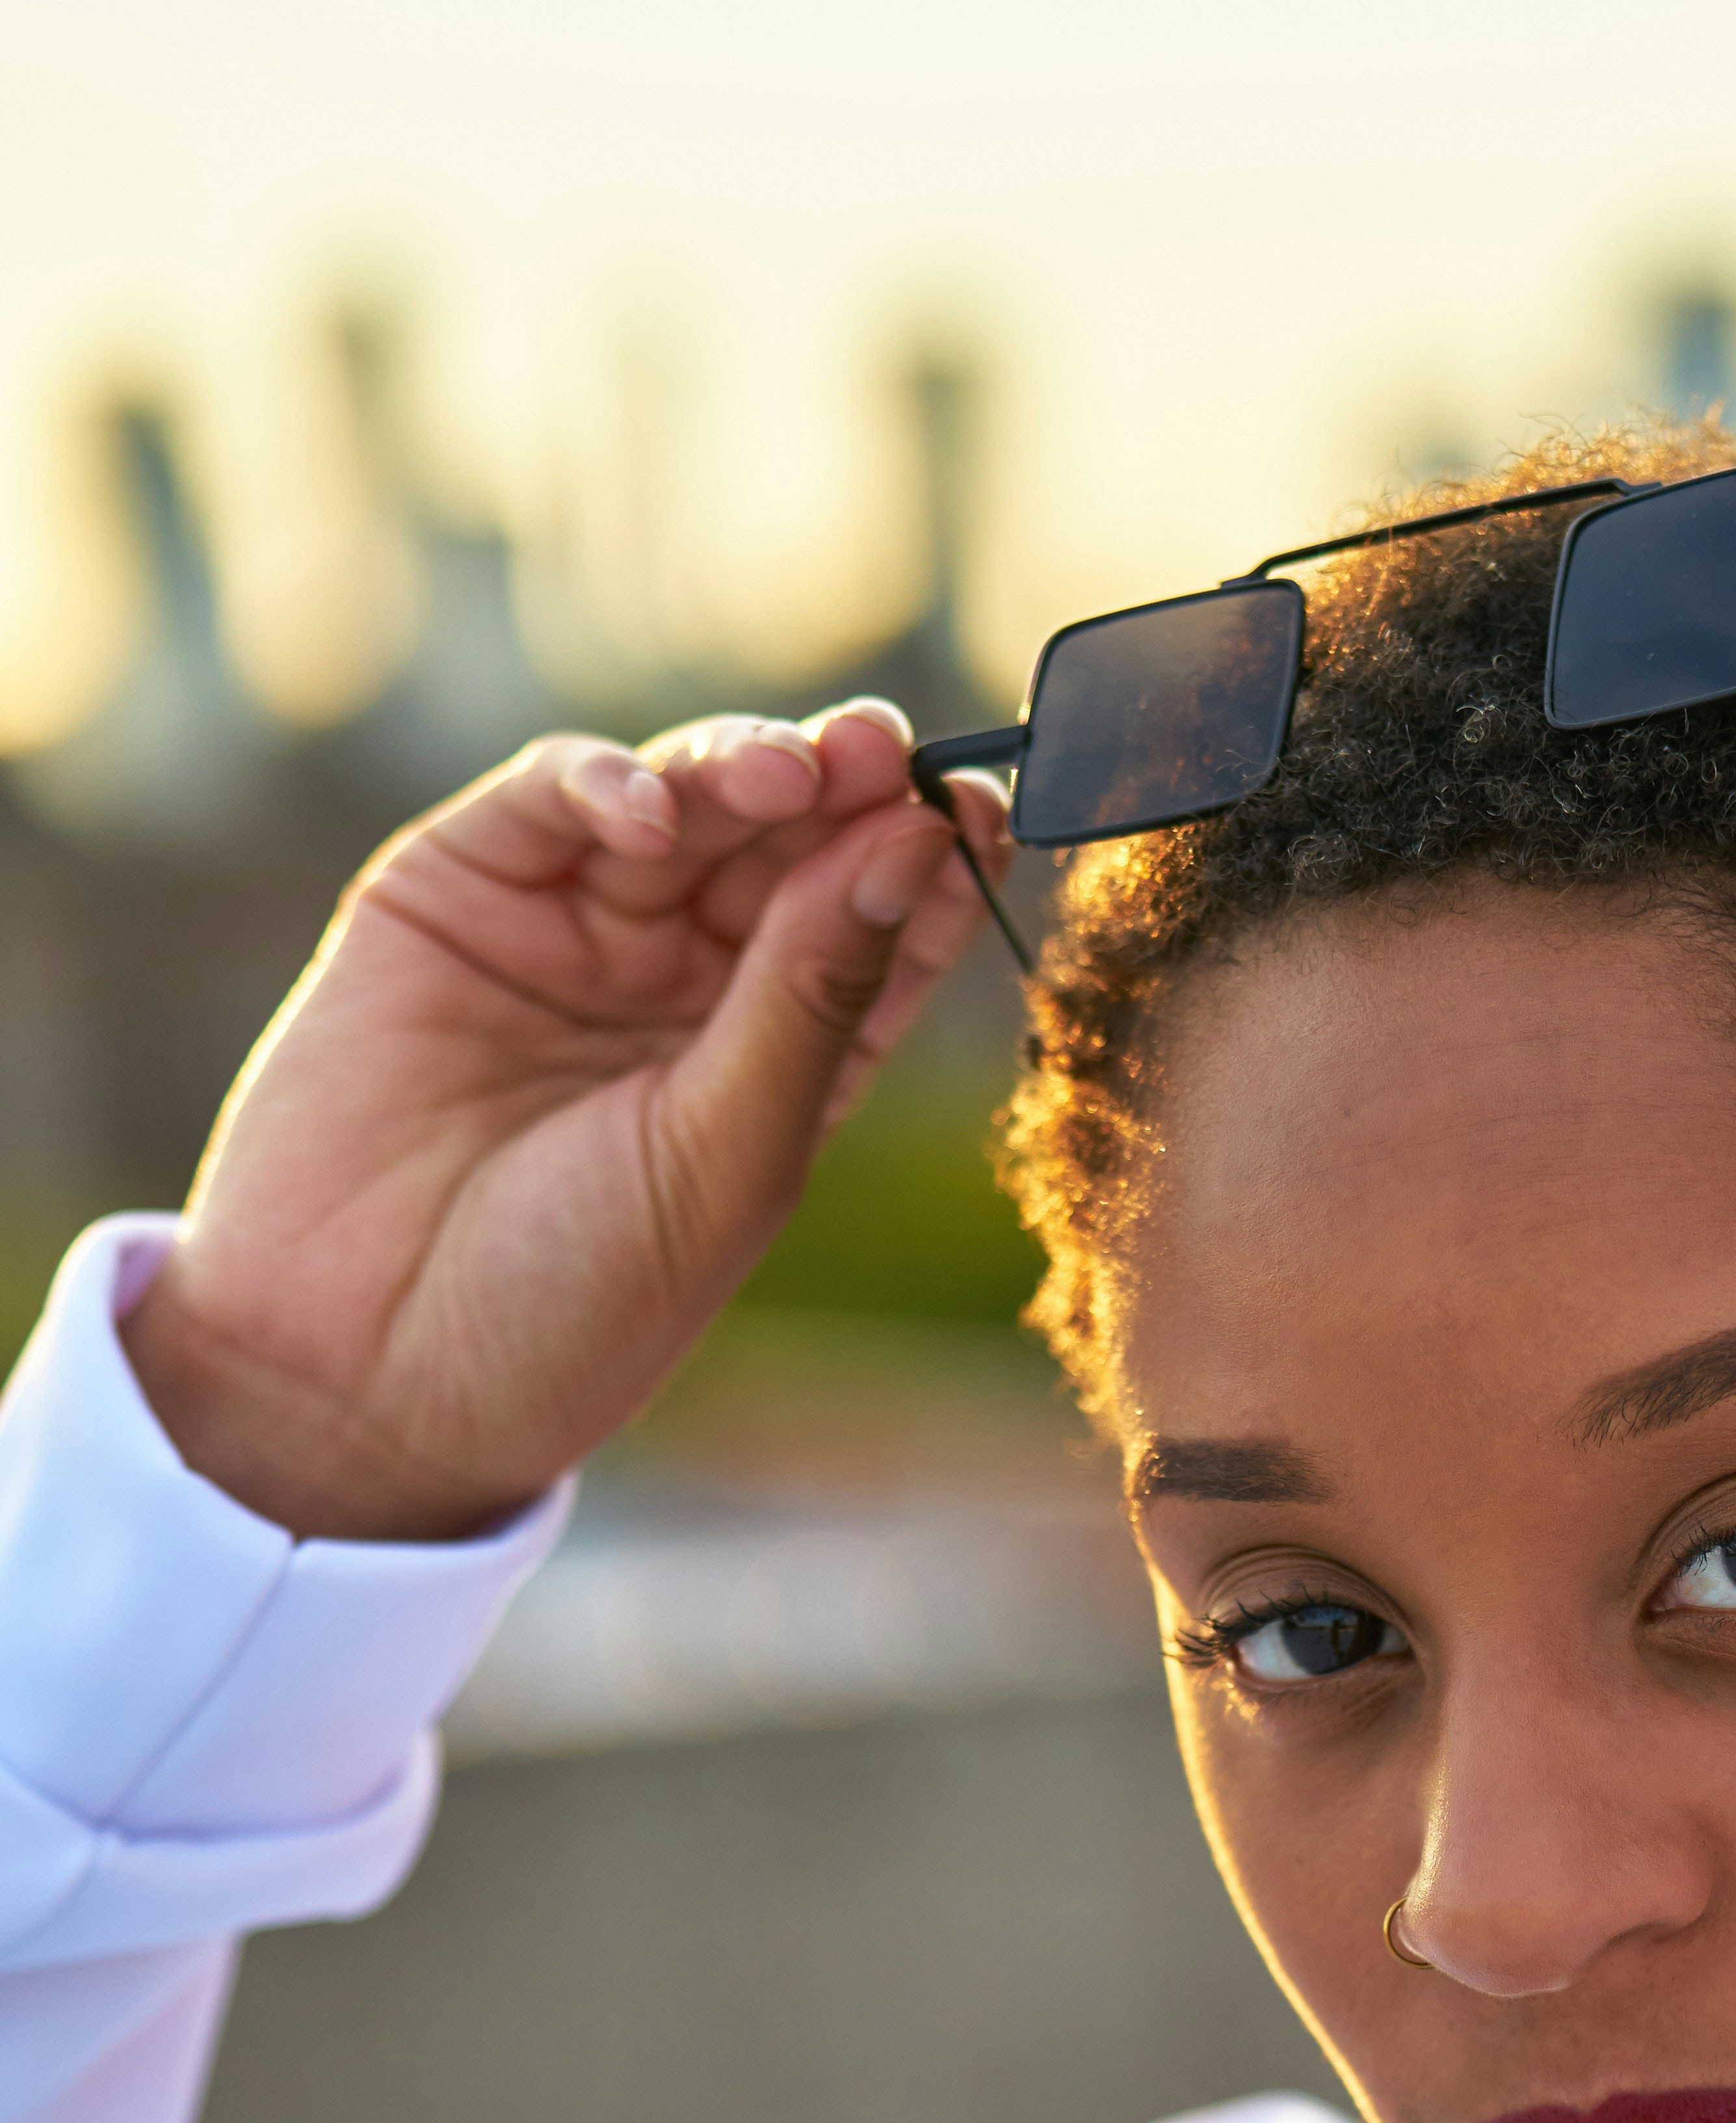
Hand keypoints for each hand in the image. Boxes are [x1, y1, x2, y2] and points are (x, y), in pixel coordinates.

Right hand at [121, 707, 1002, 1542]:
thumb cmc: (566, 1298)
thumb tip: (915, 846)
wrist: (364, 1368)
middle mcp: (679, 987)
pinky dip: (605, 784)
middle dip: (840, 791)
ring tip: (789, 771)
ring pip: (680, 804)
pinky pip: (545, 802)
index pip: (873, 935)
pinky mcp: (453, 894)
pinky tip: (652, 812)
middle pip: (784, 846)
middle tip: (889, 753)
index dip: (926, 866)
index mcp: (772, 1065)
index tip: (985, 813)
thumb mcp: (723, 1154)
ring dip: (738, 769)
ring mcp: (570, 933)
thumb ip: (811, 998)